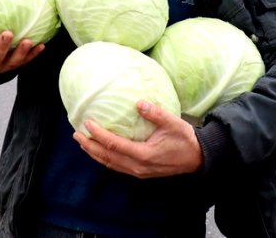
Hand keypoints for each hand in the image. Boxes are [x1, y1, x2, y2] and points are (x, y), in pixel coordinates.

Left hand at [73, 100, 202, 178]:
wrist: (198, 158)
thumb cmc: (185, 140)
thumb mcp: (173, 123)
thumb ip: (155, 113)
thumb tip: (138, 102)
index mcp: (143, 155)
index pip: (113, 144)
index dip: (97, 134)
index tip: (87, 123)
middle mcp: (138, 166)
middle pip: (107, 157)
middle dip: (89, 146)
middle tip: (76, 135)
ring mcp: (139, 171)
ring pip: (110, 164)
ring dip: (95, 154)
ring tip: (83, 143)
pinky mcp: (141, 172)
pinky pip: (118, 166)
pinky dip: (106, 158)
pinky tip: (101, 151)